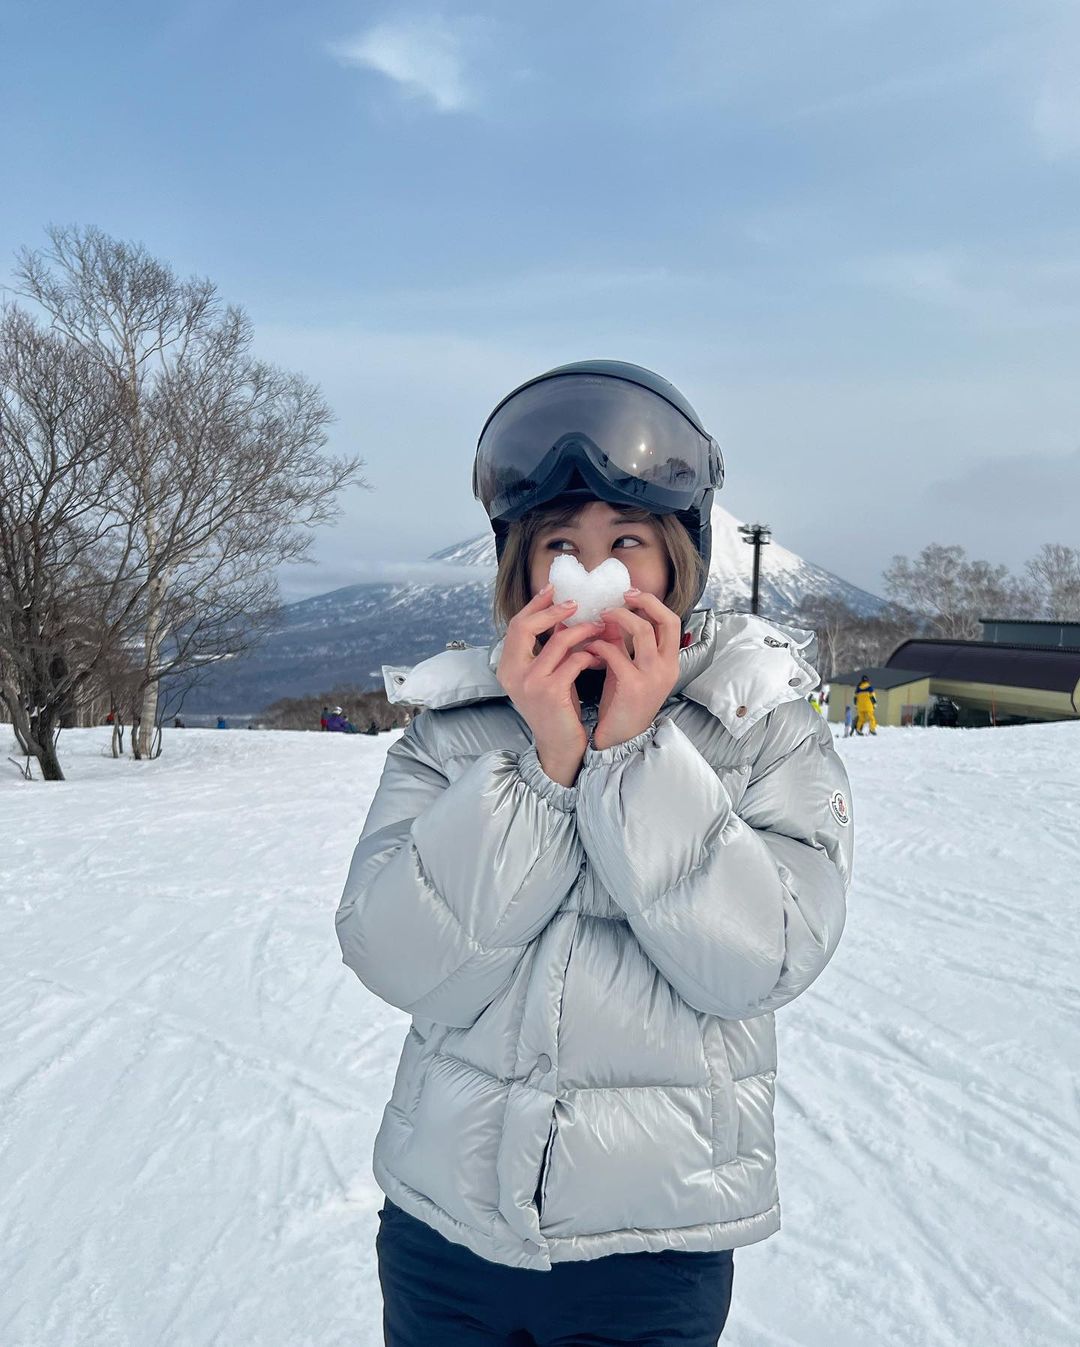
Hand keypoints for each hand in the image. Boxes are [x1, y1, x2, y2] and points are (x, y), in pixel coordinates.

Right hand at [496, 583, 605, 785]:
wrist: (561, 747)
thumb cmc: (558, 709)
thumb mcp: (548, 675)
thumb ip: (549, 649)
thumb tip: (565, 616)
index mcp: (507, 667)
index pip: (516, 625)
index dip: (535, 605)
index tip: (553, 590)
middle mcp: (511, 673)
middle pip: (525, 626)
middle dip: (553, 611)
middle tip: (576, 603)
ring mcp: (529, 683)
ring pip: (558, 641)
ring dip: (583, 630)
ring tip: (600, 627)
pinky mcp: (551, 692)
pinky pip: (575, 660)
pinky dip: (591, 654)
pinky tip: (602, 657)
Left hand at [584, 591, 681, 750]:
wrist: (619, 740)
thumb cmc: (622, 705)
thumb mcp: (626, 670)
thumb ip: (621, 645)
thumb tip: (607, 617)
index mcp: (669, 663)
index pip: (672, 622)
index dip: (653, 604)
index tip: (631, 595)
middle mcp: (667, 668)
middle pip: (666, 620)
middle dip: (644, 602)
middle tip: (621, 597)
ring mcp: (653, 677)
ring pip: (643, 631)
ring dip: (619, 618)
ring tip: (601, 616)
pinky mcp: (633, 686)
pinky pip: (616, 653)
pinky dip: (600, 645)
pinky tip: (589, 647)